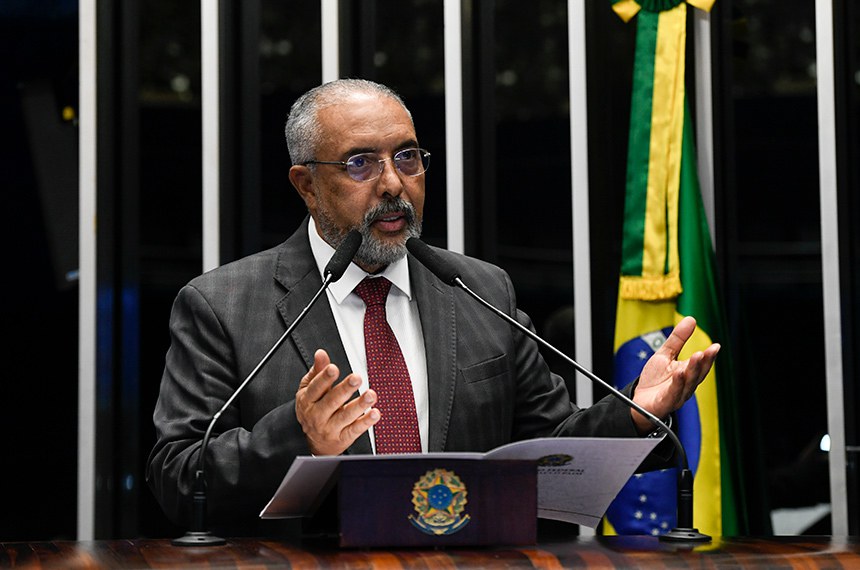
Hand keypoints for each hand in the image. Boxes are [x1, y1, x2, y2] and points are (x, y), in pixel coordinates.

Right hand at [295, 349, 379, 454]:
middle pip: (332, 401)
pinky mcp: (342, 438)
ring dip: (360, 405)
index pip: (316, 388)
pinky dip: (366, 422)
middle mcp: (317, 415)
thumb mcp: (309, 390)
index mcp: (308, 400)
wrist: (312, 442)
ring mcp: (330, 428)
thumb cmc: (313, 410)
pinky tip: (375, 413)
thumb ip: (317, 372)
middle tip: (357, 378)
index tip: (334, 368)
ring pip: (345, 416)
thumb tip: (321, 353)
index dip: (324, 378)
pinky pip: (355, 430)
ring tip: (371, 395)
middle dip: (345, 389)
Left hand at [630, 316, 719, 432]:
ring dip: (692, 371)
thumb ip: (678, 339)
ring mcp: (677, 395)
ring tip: (696, 357)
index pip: (701, 365)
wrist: (639, 400)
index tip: (716, 346)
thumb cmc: (654, 379)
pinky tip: (679, 373)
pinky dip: (677, 384)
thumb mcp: (665, 355)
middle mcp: (686, 386)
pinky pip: (673, 394)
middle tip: (706, 351)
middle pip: (697, 374)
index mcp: (687, 374)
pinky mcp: (665, 403)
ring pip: (688, 384)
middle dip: (702, 363)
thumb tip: (691, 319)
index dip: (709, 357)